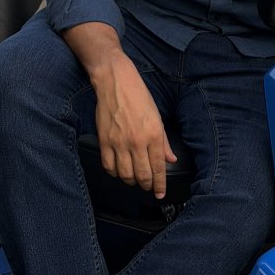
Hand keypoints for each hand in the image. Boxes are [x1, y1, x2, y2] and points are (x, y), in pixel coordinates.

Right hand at [64, 23, 175, 198]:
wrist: (115, 81)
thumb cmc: (138, 95)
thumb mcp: (157, 116)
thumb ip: (163, 141)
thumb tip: (171, 159)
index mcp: (153, 134)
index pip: (158, 167)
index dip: (159, 184)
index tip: (160, 193)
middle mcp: (137, 141)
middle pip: (142, 175)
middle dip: (146, 185)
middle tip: (147, 187)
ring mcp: (119, 142)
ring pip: (125, 174)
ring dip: (130, 181)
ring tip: (134, 179)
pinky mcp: (104, 141)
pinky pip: (108, 166)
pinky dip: (114, 173)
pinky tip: (118, 171)